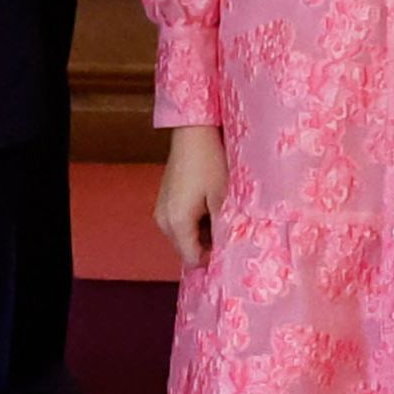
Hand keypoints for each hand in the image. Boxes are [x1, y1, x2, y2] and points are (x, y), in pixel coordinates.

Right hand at [153, 124, 226, 271]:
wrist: (193, 132)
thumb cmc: (210, 162)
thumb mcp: (222, 198)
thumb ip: (223, 229)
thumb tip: (228, 252)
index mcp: (176, 223)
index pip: (192, 259)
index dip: (212, 260)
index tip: (232, 250)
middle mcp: (163, 220)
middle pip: (186, 249)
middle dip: (208, 245)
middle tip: (231, 229)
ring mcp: (161, 210)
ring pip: (184, 236)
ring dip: (203, 233)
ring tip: (222, 213)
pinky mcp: (164, 200)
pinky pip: (181, 222)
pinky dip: (196, 221)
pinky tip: (211, 204)